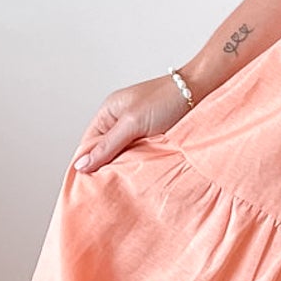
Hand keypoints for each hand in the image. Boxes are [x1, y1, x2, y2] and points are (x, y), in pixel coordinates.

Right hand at [72, 74, 193, 173]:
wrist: (199, 91)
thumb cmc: (165, 99)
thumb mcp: (132, 123)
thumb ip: (107, 146)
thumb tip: (81, 165)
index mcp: (108, 113)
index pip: (88, 144)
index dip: (86, 163)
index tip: (87, 185)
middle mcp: (119, 122)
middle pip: (104, 152)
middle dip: (106, 168)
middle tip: (106, 188)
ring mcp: (136, 131)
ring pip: (122, 156)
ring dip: (124, 168)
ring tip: (122, 185)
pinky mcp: (152, 139)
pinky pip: (138, 156)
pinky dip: (138, 165)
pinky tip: (138, 176)